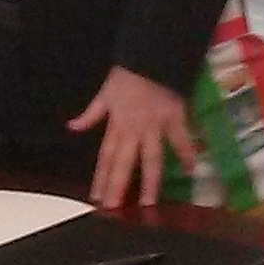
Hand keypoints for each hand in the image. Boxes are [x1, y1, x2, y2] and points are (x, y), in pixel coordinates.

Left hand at [71, 65, 196, 208]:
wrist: (151, 56)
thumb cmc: (128, 73)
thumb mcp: (104, 93)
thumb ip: (90, 114)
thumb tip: (72, 126)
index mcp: (117, 124)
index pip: (106, 156)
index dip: (101, 177)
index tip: (96, 197)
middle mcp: (134, 129)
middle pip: (124, 163)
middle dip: (118, 186)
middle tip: (114, 208)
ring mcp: (155, 126)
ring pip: (151, 158)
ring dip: (150, 182)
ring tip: (149, 203)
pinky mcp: (174, 118)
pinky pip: (181, 140)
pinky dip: (187, 154)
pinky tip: (191, 170)